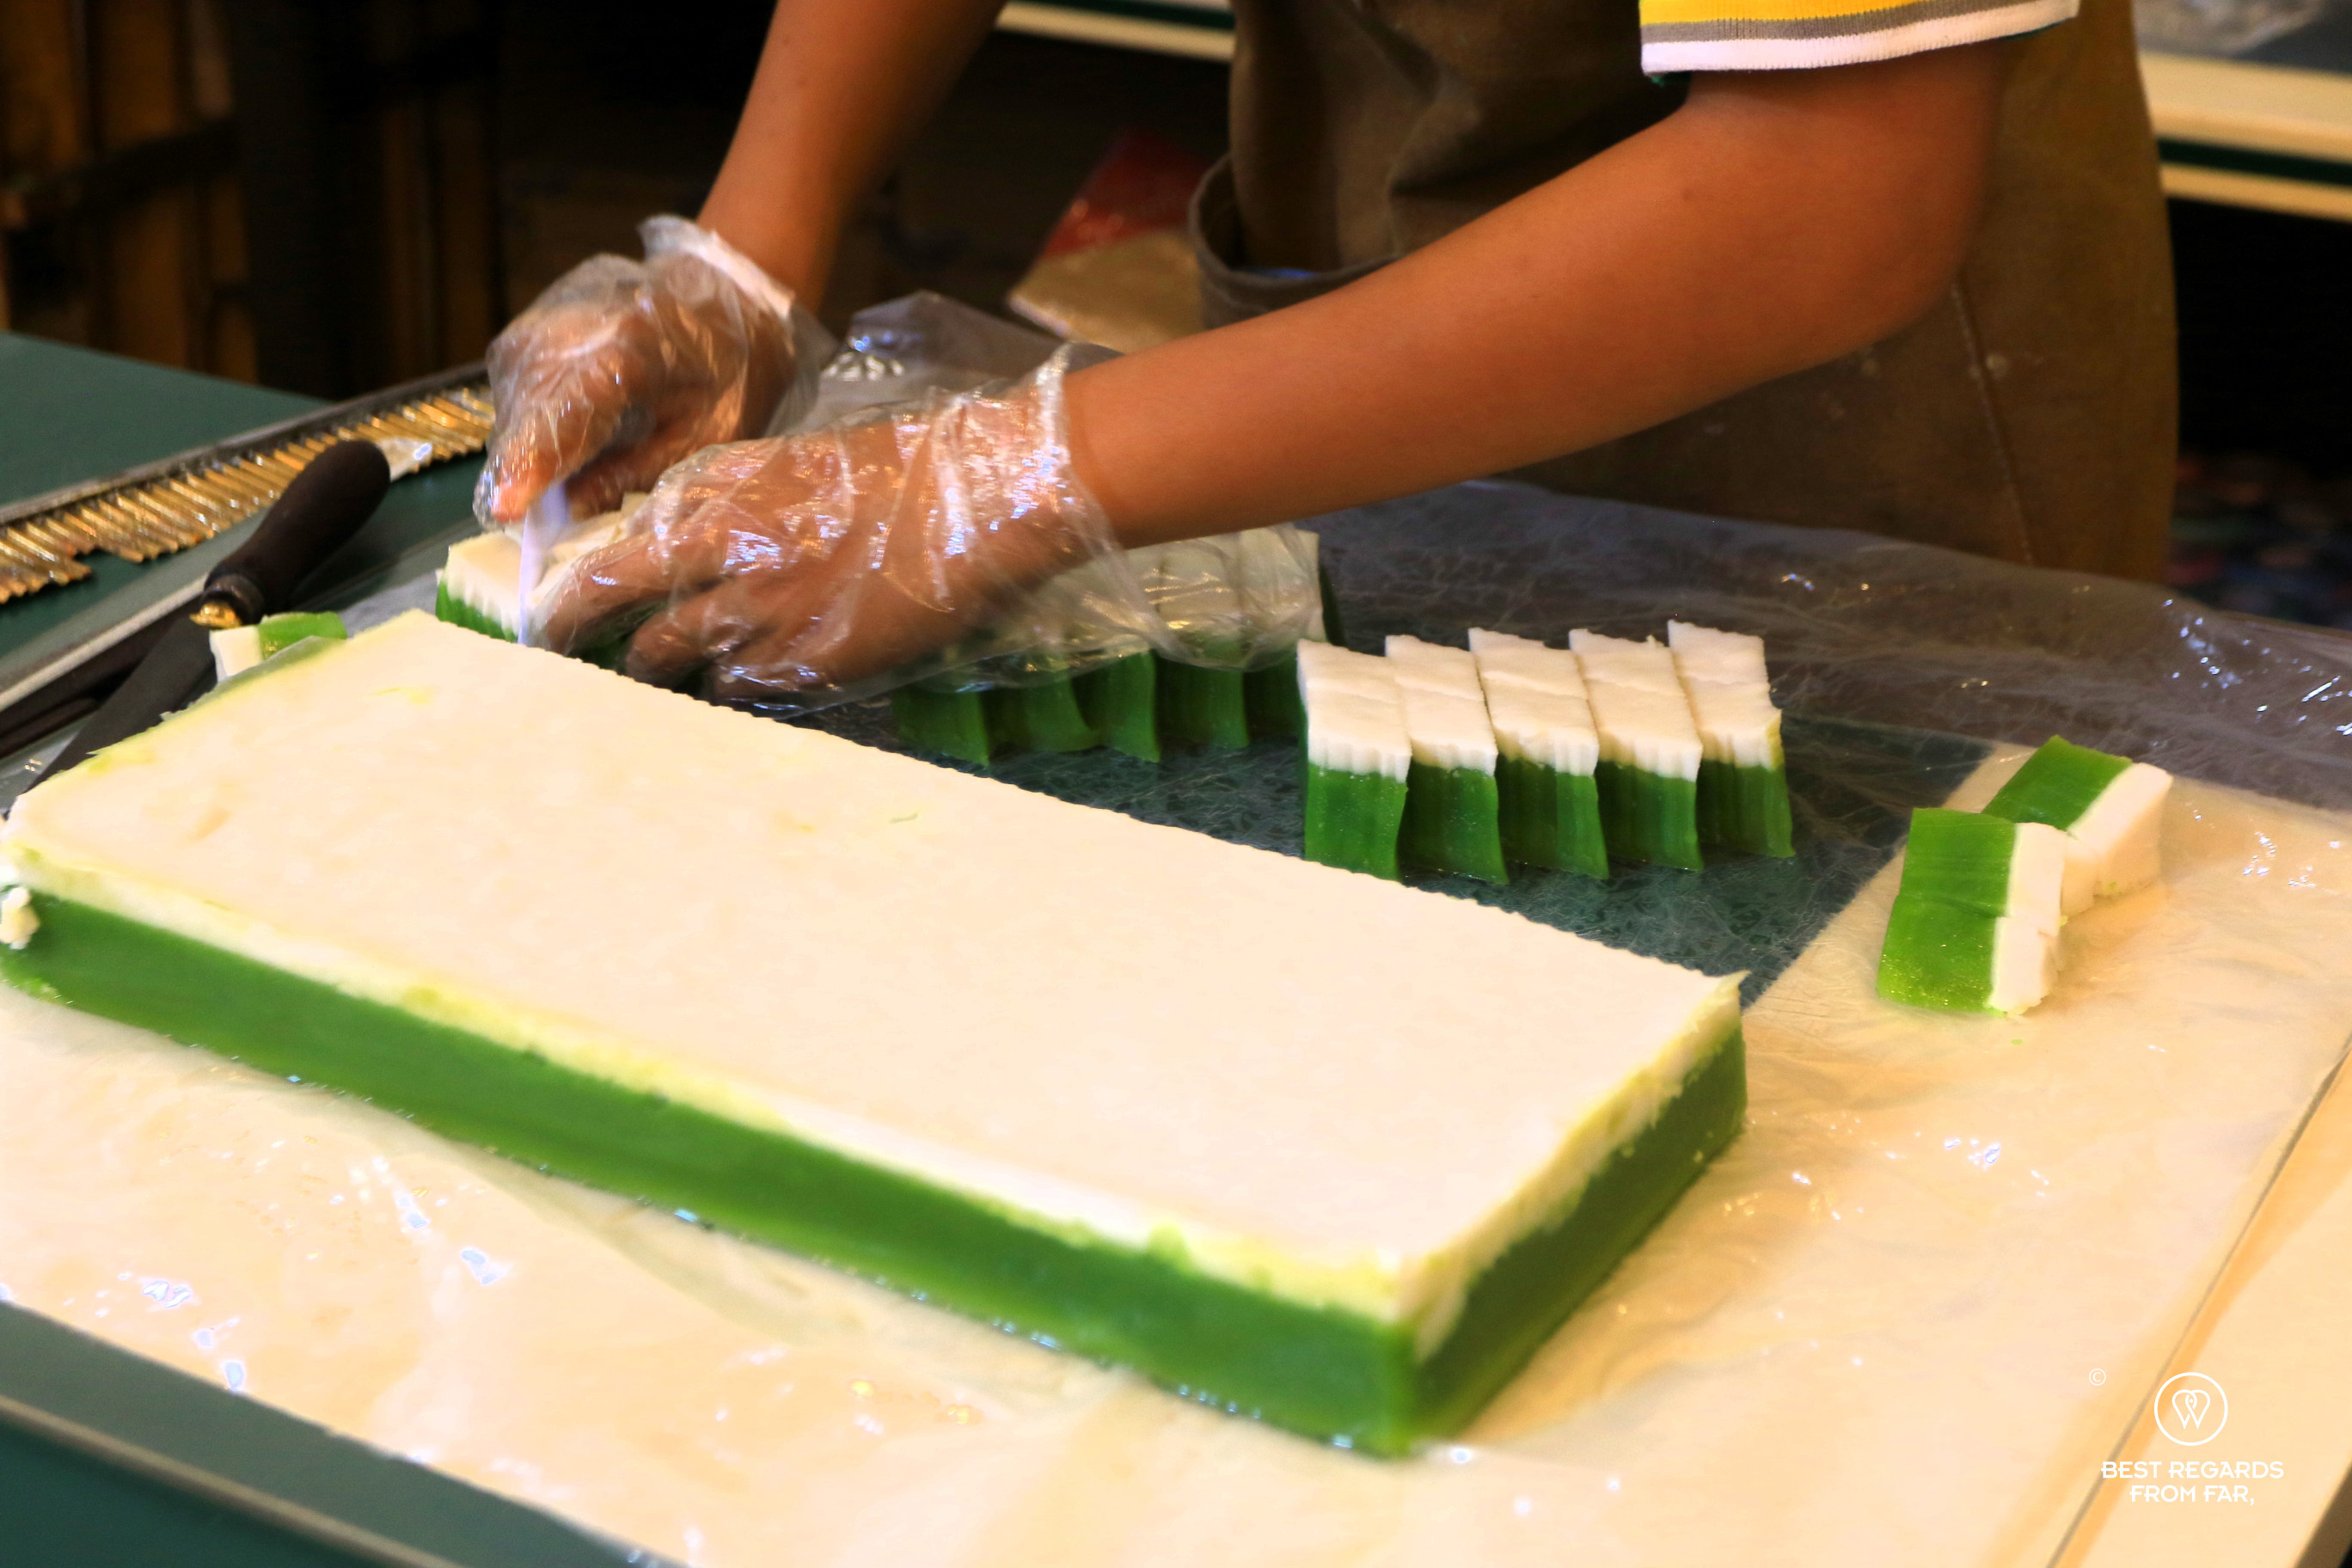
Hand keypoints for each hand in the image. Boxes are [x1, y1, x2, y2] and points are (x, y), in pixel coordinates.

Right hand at [475, 218, 798, 526]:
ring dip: (524, 442)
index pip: (563, 415)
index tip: (505, 509)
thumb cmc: (728, 374)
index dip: (531, 465)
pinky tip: (562, 428)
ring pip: (511, 397)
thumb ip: (633, 473)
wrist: (722, 291)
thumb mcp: (703, 437)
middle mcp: (574, 325)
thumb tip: (568, 510)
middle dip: (523, 468)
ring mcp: (546, 313)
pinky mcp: (535, 313)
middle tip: (536, 512)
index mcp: (630, 351)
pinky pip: (514, 378)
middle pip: (525, 412)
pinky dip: (529, 414)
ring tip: (563, 463)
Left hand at [539, 351, 1118, 700]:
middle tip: (556, 656)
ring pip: (669, 658)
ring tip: (645, 684)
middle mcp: (726, 553)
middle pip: (618, 603)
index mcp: (720, 495)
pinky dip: (726, 689)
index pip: (618, 549)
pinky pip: (738, 689)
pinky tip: (735, 686)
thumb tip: (669, 536)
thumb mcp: (791, 463)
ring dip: (651, 672)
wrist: (975, 504)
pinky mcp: (807, 663)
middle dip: (576, 633)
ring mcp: (764, 613)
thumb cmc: (895, 474)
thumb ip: (725, 499)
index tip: (558, 608)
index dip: (580, 587)